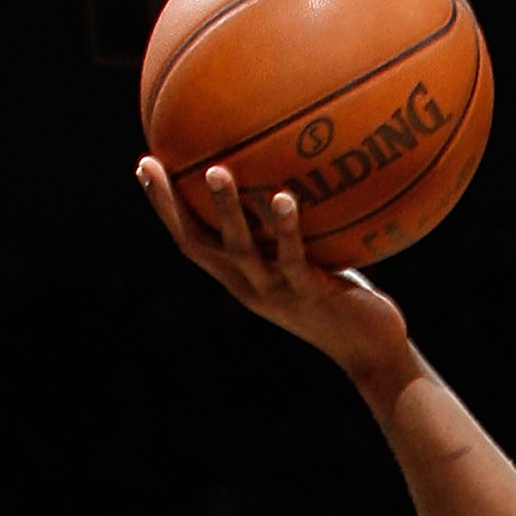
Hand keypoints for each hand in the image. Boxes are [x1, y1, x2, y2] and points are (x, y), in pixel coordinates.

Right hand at [135, 160, 415, 390]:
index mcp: (241, 277)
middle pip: (199, 246)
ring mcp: (278, 292)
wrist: (371, 350)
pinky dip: (286, 229)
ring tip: (217, 172)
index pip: (192, 240)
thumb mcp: (308, 259)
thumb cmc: (343, 299)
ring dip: (227, 211)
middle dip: (171, 207)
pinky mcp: (310, 296)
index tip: (143, 166)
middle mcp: (250, 286)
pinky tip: (284, 198)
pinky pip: (292, 259)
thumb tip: (286, 172)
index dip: (164, 207)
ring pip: (241, 251)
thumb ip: (288, 228)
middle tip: (152, 164)